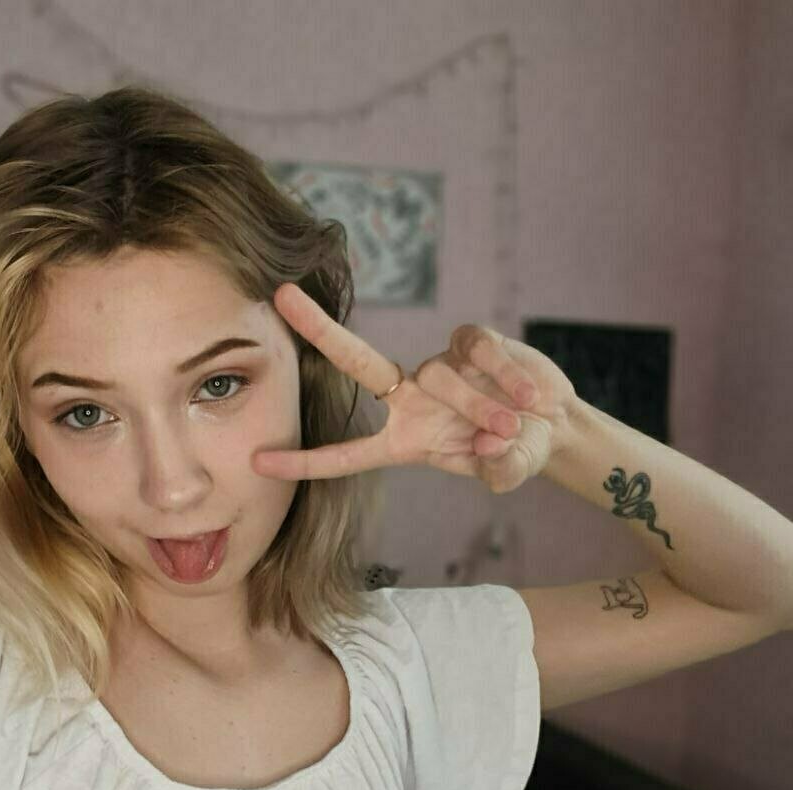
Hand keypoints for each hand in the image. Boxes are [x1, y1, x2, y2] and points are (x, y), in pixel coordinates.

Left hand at [252, 283, 576, 493]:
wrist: (552, 423)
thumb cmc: (517, 452)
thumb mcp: (509, 471)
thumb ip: (500, 470)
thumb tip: (492, 445)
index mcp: (405, 441)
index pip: (346, 455)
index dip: (305, 461)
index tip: (258, 462)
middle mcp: (411, 399)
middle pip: (357, 362)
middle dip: (320, 330)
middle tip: (282, 297)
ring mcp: (439, 366)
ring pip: (442, 377)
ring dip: (482, 406)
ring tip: (515, 427)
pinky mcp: (470, 341)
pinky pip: (479, 350)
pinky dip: (507, 376)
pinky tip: (532, 397)